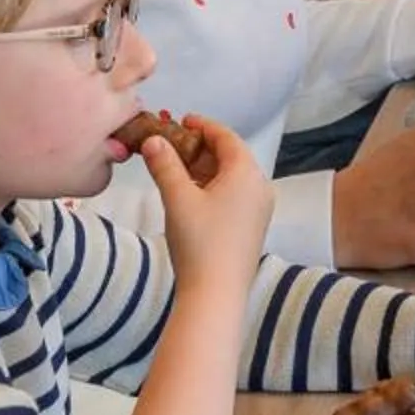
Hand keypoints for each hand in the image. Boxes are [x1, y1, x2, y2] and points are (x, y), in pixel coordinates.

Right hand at [141, 116, 273, 294]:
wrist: (217, 294)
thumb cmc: (199, 242)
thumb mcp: (177, 199)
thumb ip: (164, 165)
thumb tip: (153, 140)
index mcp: (248, 173)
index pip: (227, 137)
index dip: (203, 126)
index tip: (181, 120)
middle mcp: (260, 186)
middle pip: (231, 156)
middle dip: (200, 148)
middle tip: (172, 144)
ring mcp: (260, 209)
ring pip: (231, 177)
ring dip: (205, 168)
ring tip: (175, 168)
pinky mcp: (253, 227)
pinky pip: (234, 195)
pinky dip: (213, 187)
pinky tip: (190, 194)